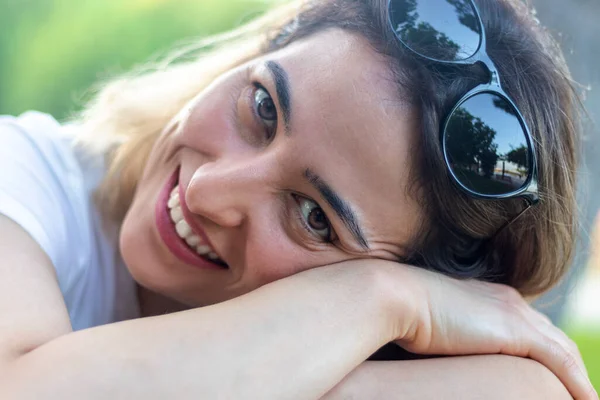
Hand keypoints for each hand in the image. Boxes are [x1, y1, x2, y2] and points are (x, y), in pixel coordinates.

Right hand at [388, 265, 596, 399]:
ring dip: (577, 380)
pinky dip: (577, 384)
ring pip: (564, 351)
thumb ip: (452, 335)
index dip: (548, 353)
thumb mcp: (435, 325)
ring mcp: (515, 313)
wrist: (397, 297)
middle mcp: (510, 302)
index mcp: (493, 298)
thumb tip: (445, 354)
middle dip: (571, 368)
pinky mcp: (515, 330)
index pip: (534, 328)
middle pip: (556, 338)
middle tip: (577, 395)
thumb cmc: (403, 313)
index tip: (552, 379)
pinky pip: (561, 361)